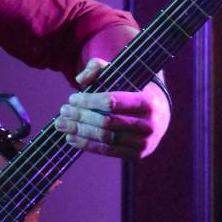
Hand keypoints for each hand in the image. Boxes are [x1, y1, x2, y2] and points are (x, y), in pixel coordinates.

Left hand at [54, 58, 169, 158]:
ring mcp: (144, 142)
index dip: (88, 101)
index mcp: (146, 101)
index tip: (72, 99)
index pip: (112, 102)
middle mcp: (148, 124)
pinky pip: (108, 151)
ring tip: (62, 125)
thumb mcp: (121, 73)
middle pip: (106, 122)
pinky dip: (87, 145)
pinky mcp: (137, 154)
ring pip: (105, 138)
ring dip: (79, 132)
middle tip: (63, 112)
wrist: (159, 114)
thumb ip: (99, 67)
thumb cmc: (133, 90)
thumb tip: (81, 79)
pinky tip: (71, 139)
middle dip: (80, 117)